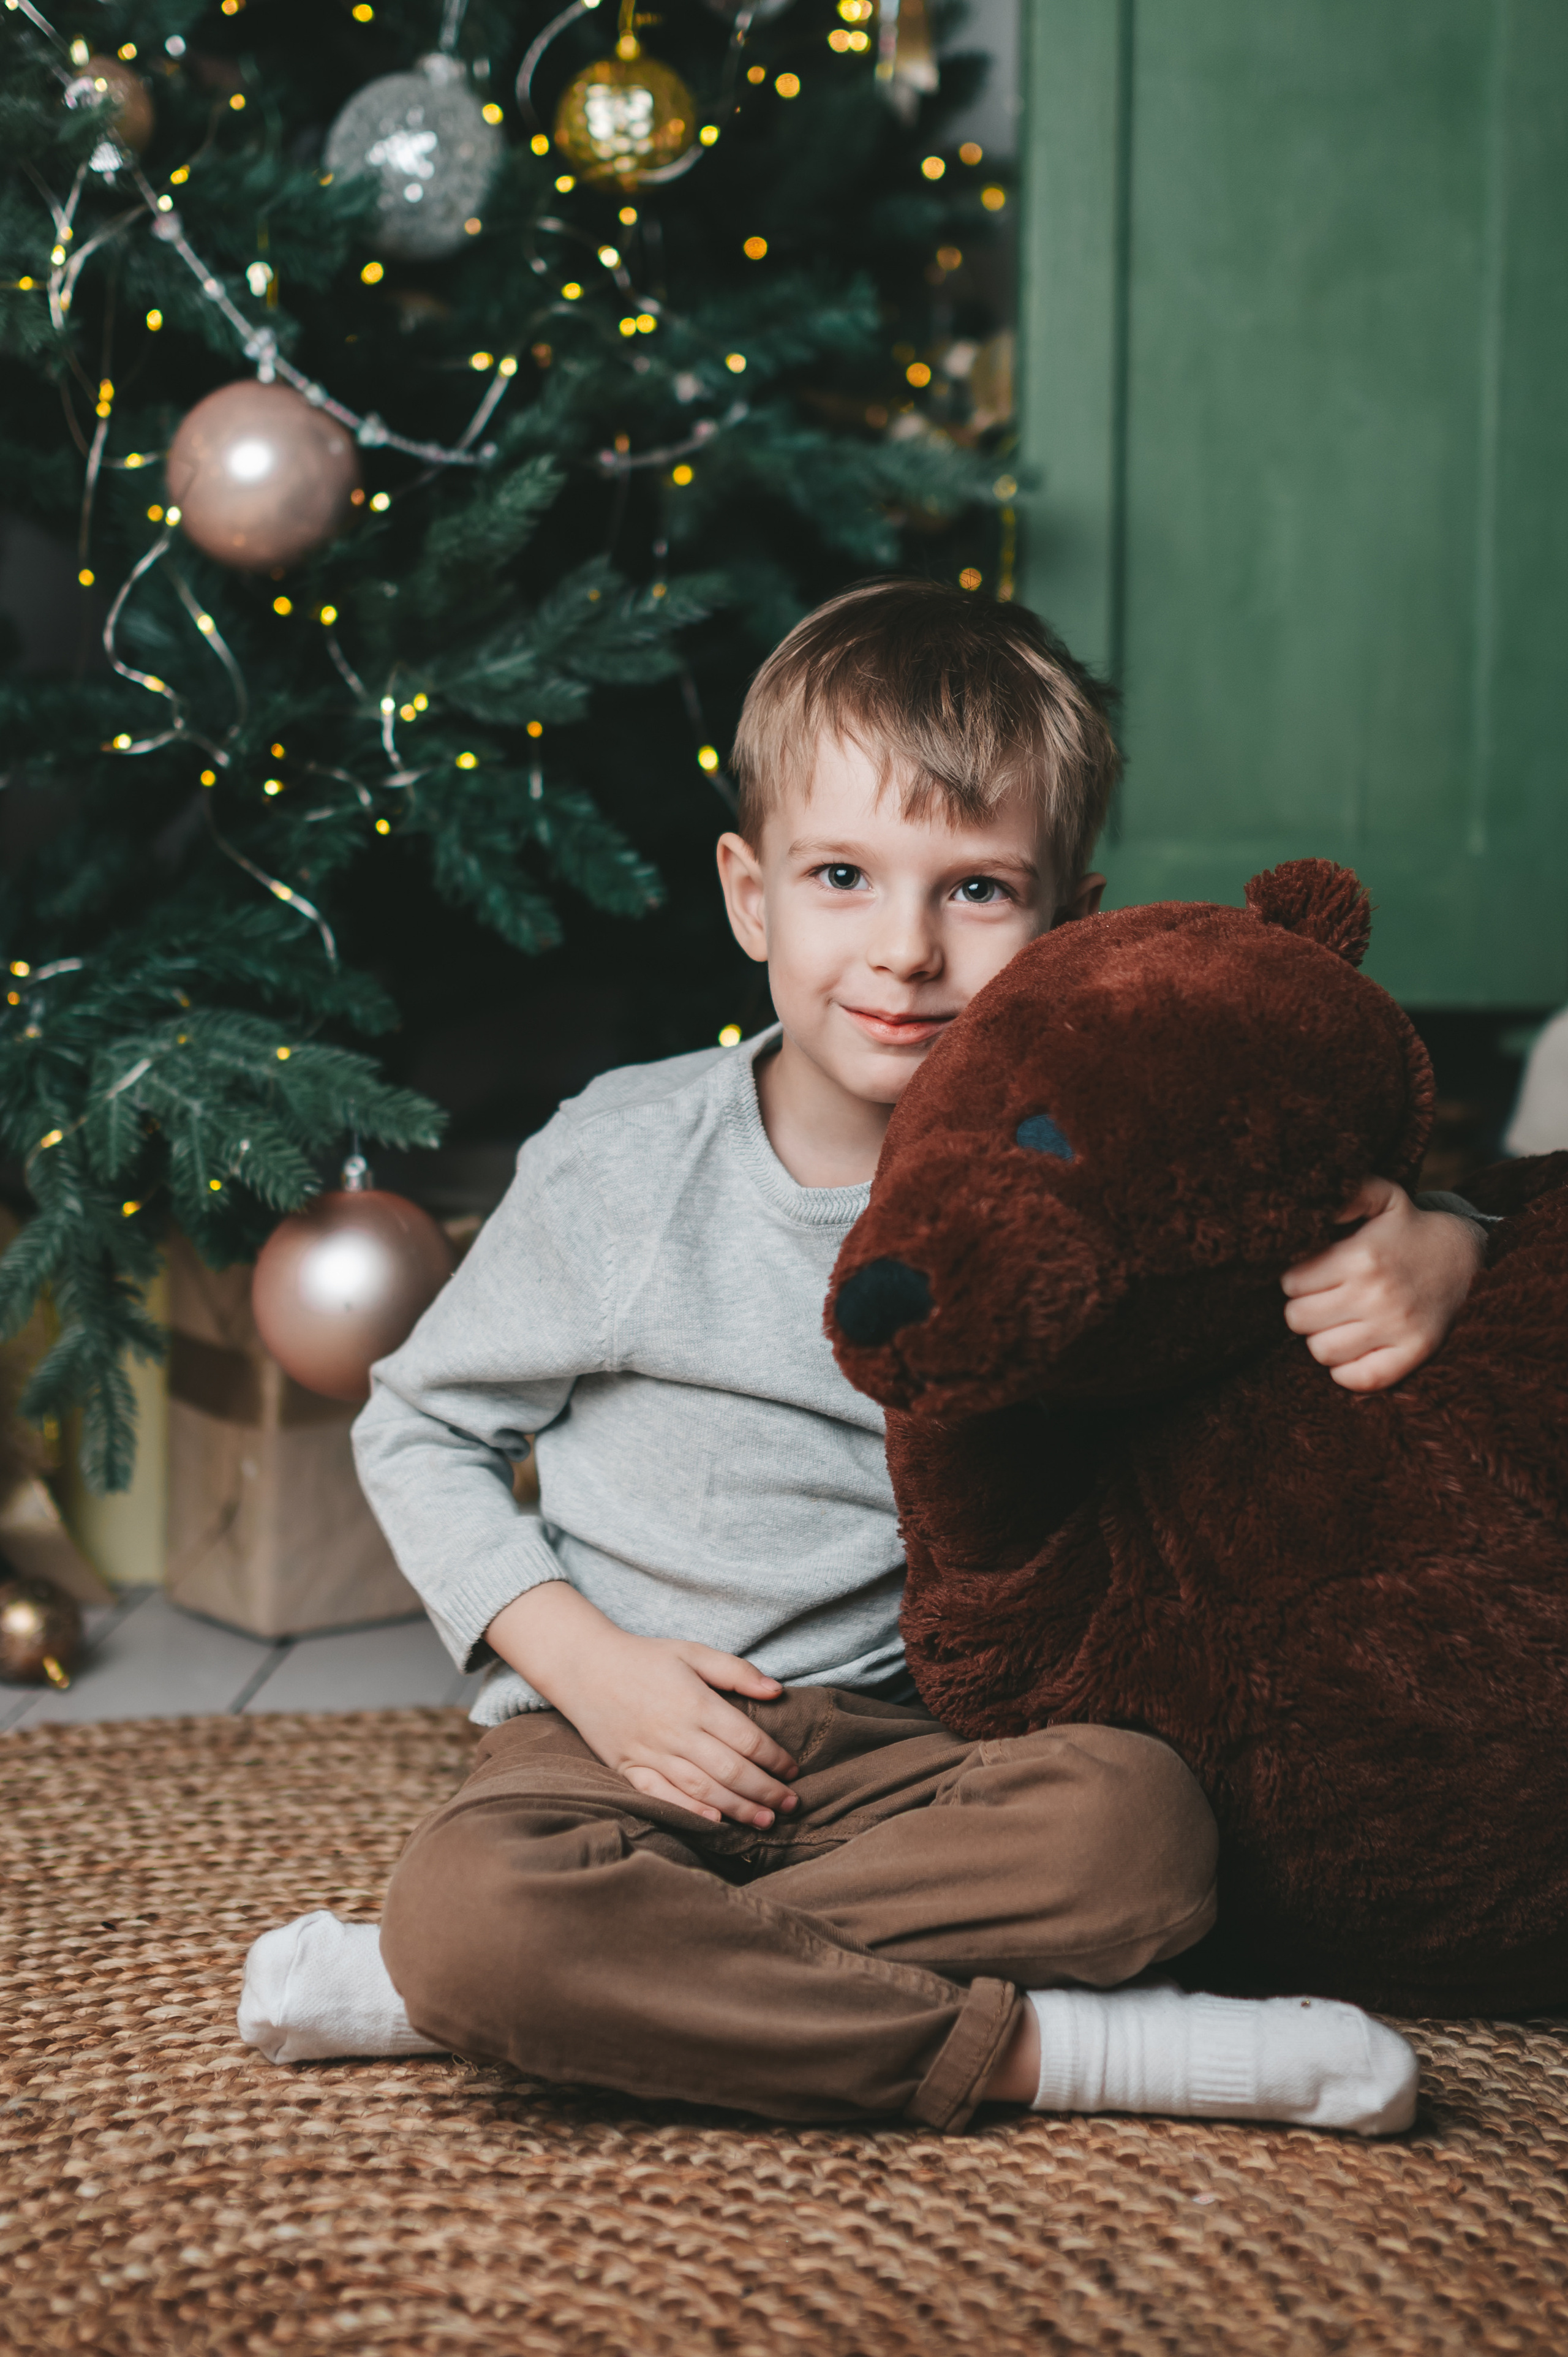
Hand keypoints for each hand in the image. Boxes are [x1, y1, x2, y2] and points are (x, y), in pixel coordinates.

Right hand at [485, 1582, 799, 1828]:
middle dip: (765, 1791)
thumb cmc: (644, 1657)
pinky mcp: (628, 1768)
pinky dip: (688, 1812)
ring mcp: (650, 1753)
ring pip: (702, 1789)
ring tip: (765, 1821)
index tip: (793, 1769)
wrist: (584, 1666)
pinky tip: (713, 1822)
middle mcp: (675, 1732)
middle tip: (791, 1805)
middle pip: (730, 1771)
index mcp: (695, 1702)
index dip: (775, 1758)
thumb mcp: (692, 1652)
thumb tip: (778, 1691)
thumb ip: (736, 1671)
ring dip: (738, 1808)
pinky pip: (661, 1796)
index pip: (747, 1739)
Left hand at [1281, 1176, 1483, 1392]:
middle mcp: (1378, 1295)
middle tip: (1322, 1299)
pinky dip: (1347, 1369)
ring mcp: (1397, 1328)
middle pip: (1298, 1319)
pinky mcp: (1414, 1353)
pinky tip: (1353, 1347)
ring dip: (1321, 1338)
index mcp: (1362, 1257)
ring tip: (1337, 1321)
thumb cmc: (1410, 1230)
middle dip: (1303, 1308)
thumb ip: (1345, 1193)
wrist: (1468, 1258)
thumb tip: (1309, 1205)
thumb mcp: (1383, 1197)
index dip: (1295, 1279)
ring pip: (1321, 1352)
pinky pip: (1358, 1379)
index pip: (1292, 1283)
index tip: (1310, 1274)